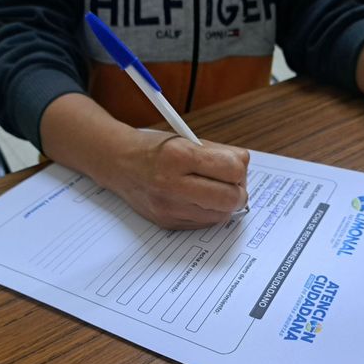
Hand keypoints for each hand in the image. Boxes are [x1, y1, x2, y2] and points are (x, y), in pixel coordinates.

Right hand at [41, 94, 248, 229]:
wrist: (119, 164)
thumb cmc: (156, 149)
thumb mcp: (187, 139)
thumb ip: (220, 152)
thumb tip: (244, 166)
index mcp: (179, 156)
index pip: (232, 169)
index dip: (239, 170)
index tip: (235, 168)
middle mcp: (172, 184)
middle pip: (230, 199)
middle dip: (238, 192)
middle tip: (232, 185)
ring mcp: (169, 208)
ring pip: (220, 216)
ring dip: (224, 204)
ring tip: (213, 190)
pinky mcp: (167, 223)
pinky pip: (204, 224)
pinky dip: (209, 213)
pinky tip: (198, 199)